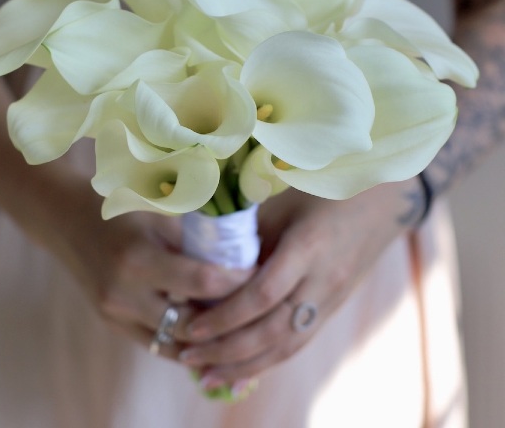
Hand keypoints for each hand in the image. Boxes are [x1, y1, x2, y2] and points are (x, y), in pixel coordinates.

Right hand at [23, 165, 249, 358]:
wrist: (67, 221)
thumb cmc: (119, 210)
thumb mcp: (157, 216)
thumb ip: (194, 240)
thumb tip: (241, 254)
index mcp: (138, 259)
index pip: (203, 282)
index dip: (238, 281)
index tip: (261, 274)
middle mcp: (124, 294)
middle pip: (193, 323)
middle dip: (227, 317)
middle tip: (253, 305)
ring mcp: (115, 314)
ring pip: (176, 343)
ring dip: (207, 336)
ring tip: (235, 321)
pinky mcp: (112, 324)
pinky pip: (156, 343)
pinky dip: (184, 339)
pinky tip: (207, 330)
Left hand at [178, 179, 422, 389]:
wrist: (382, 201)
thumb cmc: (322, 191)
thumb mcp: (282, 203)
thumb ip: (249, 234)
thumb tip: (203, 262)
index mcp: (308, 247)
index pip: (263, 294)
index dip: (226, 316)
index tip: (192, 326)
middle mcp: (322, 281)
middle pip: (273, 330)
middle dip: (227, 349)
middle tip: (187, 357)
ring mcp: (333, 299)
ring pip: (288, 346)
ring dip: (245, 366)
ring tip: (208, 377)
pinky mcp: (334, 308)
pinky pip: (299, 343)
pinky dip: (268, 362)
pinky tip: (242, 372)